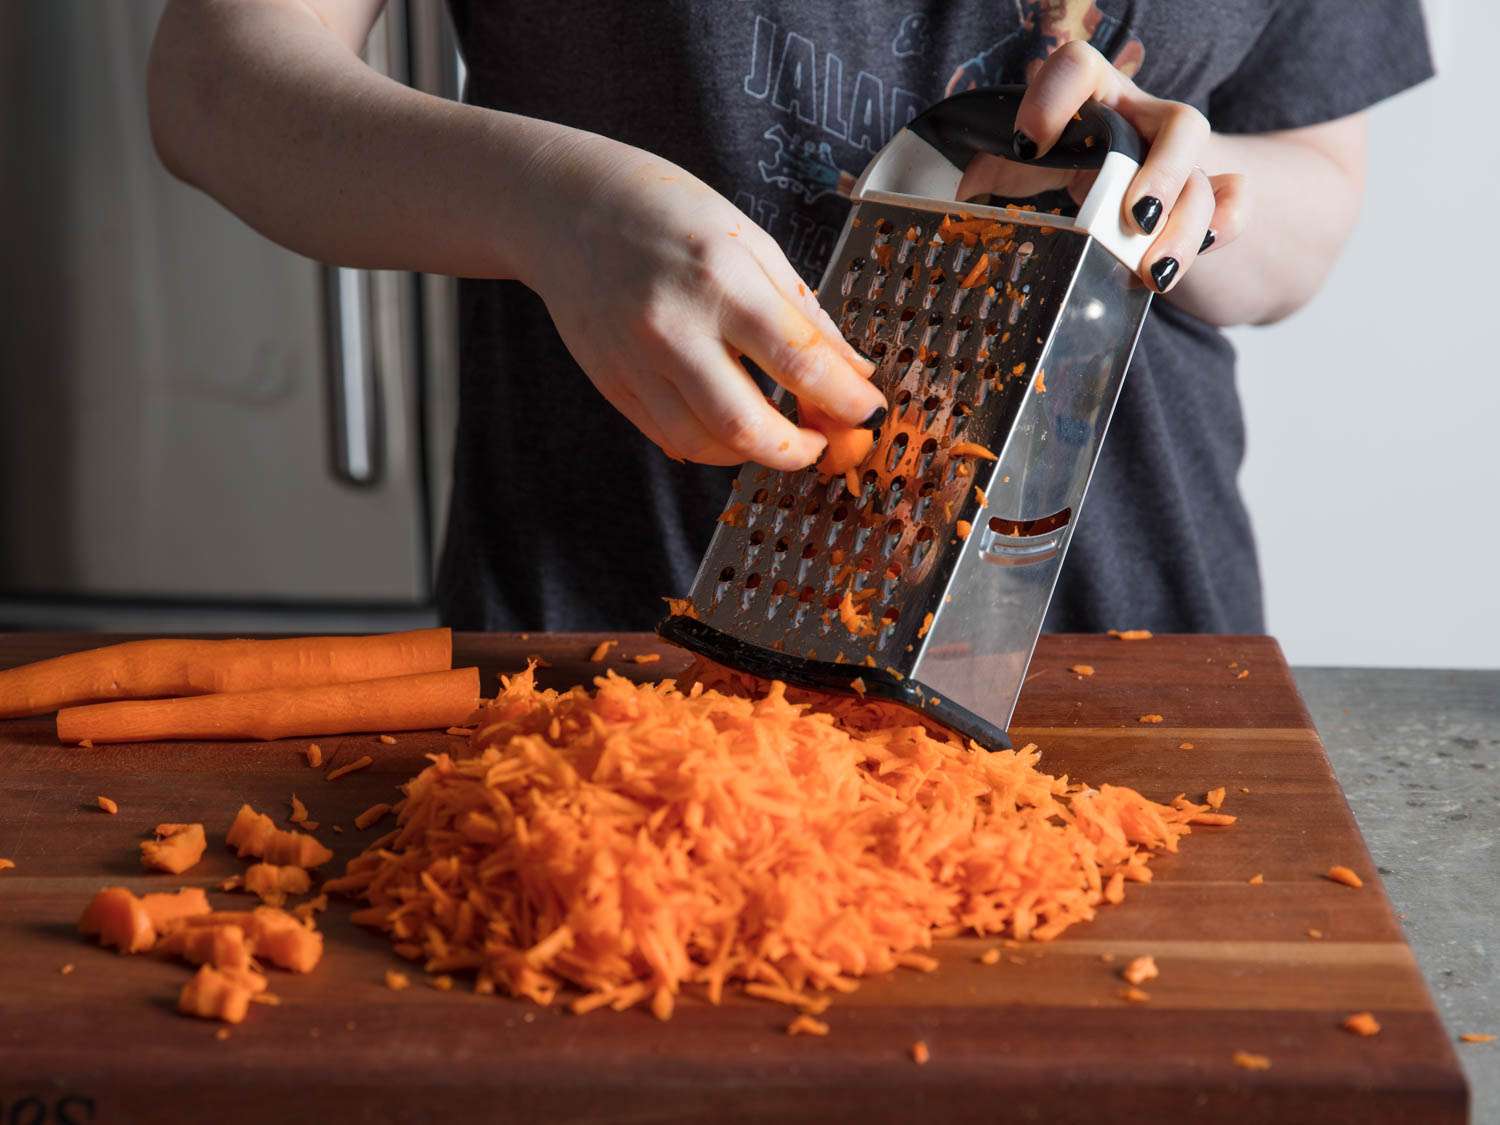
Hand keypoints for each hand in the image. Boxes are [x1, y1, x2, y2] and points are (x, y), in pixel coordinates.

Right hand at [519, 130, 883, 469]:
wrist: (566, 208)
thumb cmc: (667, 213)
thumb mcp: (750, 242)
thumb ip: (803, 313)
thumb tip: (853, 372)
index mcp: (721, 279)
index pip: (799, 361)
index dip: (845, 400)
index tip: (868, 413)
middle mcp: (673, 327)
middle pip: (747, 427)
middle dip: (799, 451)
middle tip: (822, 442)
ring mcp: (635, 361)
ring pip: (705, 445)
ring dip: (753, 453)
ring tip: (776, 431)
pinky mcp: (612, 383)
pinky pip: (669, 438)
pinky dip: (710, 444)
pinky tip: (728, 424)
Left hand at [955, 41, 1247, 294]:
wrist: (1119, 213)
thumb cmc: (1052, 189)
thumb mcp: (1013, 182)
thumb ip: (984, 188)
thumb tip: (945, 218)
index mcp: (1090, 104)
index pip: (1080, 68)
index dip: (1057, 96)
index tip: (1028, 144)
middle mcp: (1143, 125)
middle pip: (1179, 125)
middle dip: (1158, 174)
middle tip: (1128, 218)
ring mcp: (1181, 165)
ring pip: (1206, 178)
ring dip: (1184, 224)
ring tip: (1152, 271)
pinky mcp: (1208, 200)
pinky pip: (1237, 201)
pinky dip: (1228, 222)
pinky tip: (1204, 249)